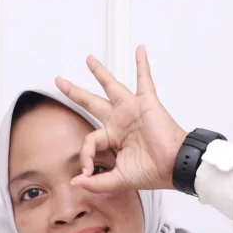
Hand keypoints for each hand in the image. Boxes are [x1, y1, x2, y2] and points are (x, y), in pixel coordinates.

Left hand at [56, 46, 186, 192]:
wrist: (173, 167)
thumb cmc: (152, 172)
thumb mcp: (117, 180)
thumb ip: (96, 182)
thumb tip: (75, 182)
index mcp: (113, 138)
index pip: (89, 139)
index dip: (84, 155)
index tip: (87, 171)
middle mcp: (120, 121)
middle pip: (92, 102)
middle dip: (75, 92)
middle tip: (59, 81)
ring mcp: (132, 110)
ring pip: (111, 86)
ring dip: (100, 72)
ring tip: (89, 59)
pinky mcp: (146, 102)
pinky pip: (144, 79)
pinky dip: (142, 64)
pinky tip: (140, 49)